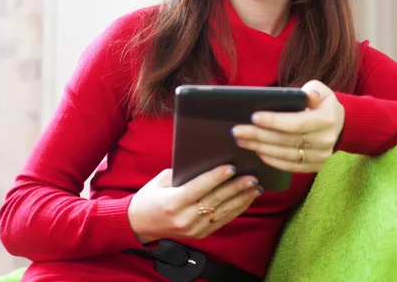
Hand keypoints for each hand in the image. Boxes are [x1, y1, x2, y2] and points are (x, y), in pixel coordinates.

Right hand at [127, 165, 262, 243]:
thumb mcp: (161, 180)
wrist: (140, 224)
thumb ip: (183, 172)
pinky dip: (237, 209)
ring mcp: (193, 229)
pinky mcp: (200, 235)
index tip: (232, 167)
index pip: (200, 187)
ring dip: (242, 199)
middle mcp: (184, 218)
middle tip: (252, 177)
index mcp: (173, 202)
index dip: (217, 177)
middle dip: (236, 187)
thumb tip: (207, 161)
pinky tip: (247, 199)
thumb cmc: (151, 196)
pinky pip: (222, 220)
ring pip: (223, 212)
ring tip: (256, 187)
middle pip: (215, 200)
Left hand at [231, 80, 344, 173]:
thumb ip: (313, 90)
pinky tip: (257, 151)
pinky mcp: (315, 166)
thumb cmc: (322, 103)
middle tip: (237, 131)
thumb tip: (307, 95)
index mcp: (327, 119)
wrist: (339, 125)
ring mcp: (321, 156)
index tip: (253, 117)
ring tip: (241, 140)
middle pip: (287, 140)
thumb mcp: (321, 90)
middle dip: (259, 136)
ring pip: (285, 154)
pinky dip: (271, 159)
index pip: (297, 122)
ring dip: (260, 148)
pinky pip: (290, 166)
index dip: (274, 121)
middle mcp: (326, 140)